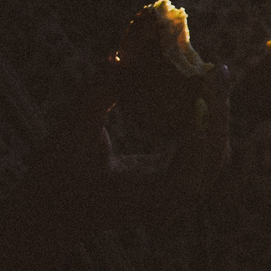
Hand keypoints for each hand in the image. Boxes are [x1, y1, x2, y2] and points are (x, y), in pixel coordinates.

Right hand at [0, 54, 229, 270]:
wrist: (52, 213)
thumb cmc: (55, 179)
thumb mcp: (69, 137)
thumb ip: (94, 98)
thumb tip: (119, 57)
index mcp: (150, 201)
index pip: (194, 164)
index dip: (204, 125)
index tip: (205, 86)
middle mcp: (172, 203)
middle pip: (215, 157)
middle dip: (218, 111)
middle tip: (215, 71)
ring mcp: (179, 197)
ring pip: (214, 154)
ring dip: (215, 115)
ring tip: (211, 77)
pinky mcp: (177, 184)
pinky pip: (203, 152)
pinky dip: (204, 123)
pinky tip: (199, 94)